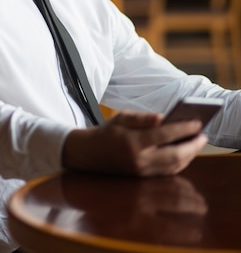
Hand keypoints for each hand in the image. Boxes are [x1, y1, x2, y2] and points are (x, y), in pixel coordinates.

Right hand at [62, 110, 206, 176]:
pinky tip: (186, 154)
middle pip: (174, 155)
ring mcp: (142, 171)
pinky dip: (180, 163)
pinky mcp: (144, 177)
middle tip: (203, 136)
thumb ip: (142, 117)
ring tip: (198, 143)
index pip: (164, 135)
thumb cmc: (108, 132)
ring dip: (189, 156)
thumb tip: (162, 118)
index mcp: (133, 142)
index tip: (196, 123)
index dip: (183, 129)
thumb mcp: (121, 117)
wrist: (90, 154)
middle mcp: (139, 160)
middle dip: (192, 146)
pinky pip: (168, 172)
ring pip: (174, 166)